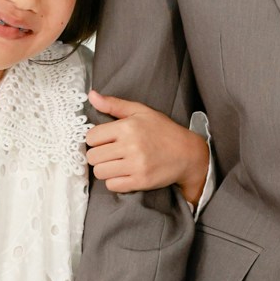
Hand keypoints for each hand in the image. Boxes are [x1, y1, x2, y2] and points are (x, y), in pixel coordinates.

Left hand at [86, 92, 210, 205]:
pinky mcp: (141, 181)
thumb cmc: (163, 131)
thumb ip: (114, 104)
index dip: (95, 139)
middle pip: (93, 157)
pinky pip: (112, 185)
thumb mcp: (141, 111)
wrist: (188, 153)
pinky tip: (124, 174)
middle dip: (98, 155)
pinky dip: (115, 181)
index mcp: (128, 126)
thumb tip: (91, 95)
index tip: (104, 141)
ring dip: (105, 169)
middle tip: (110, 153)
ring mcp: (136, 165)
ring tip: (116, 164)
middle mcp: (131, 145)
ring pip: (100, 172)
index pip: (91, 137)